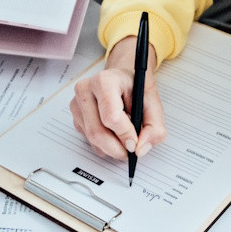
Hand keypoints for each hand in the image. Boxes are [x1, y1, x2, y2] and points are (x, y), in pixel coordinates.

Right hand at [69, 36, 166, 160]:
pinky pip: (89, 141)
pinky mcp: (75, 117)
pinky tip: (114, 134)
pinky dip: (104, 146)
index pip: (111, 116)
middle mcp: (85, 90)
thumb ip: (154, 127)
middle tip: (131, 151)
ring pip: (92, 139)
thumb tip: (140, 149)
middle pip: (97, 132)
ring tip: (125, 139)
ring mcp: (77, 104)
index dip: (125, 134)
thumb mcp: (153, 103)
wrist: (122, 79)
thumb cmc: (134, 88)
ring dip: (112, 148)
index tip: (135, 143)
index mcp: (105, 81)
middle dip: (117, 148)